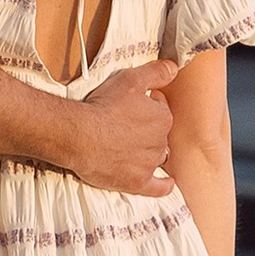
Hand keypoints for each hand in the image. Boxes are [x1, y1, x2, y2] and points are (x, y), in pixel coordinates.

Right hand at [69, 60, 177, 198]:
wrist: (79, 136)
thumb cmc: (102, 106)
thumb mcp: (130, 79)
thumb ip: (156, 73)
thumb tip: (175, 68)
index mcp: (162, 118)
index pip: (162, 111)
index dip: (148, 106)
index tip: (133, 106)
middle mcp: (160, 142)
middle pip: (159, 136)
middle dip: (148, 130)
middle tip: (126, 126)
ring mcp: (149, 164)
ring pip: (157, 157)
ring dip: (149, 153)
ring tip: (132, 148)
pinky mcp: (137, 182)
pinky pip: (159, 187)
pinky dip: (165, 185)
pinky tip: (168, 183)